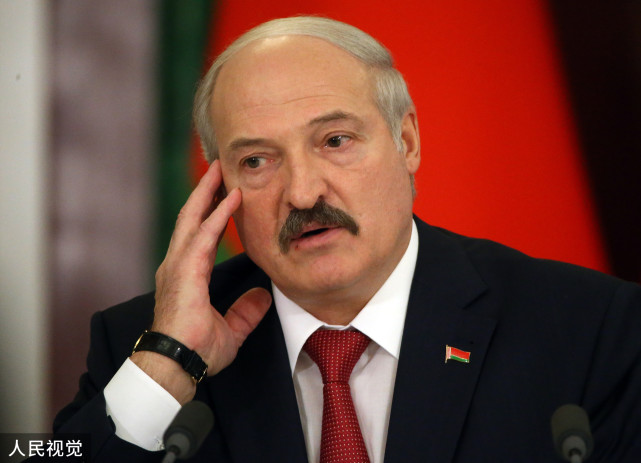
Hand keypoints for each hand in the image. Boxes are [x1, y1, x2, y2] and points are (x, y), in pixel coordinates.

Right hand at [131, 160, 271, 402]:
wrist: (175, 364)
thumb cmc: (195, 350)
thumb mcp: (230, 329)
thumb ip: (246, 311)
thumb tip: (263, 295)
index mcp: (186, 274)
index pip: (200, 234)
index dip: (212, 213)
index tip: (225, 194)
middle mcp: (178, 264)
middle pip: (192, 217)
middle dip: (205, 191)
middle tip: (217, 167)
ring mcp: (178, 264)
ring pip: (193, 217)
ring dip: (208, 192)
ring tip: (219, 169)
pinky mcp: (185, 270)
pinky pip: (204, 235)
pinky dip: (218, 214)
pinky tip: (232, 198)